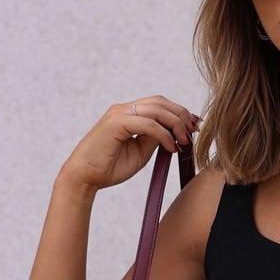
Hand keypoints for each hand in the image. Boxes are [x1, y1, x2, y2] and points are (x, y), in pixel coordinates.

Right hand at [61, 94, 201, 195]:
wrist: (84, 177)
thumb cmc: (109, 167)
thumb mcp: (141, 153)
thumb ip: (155, 139)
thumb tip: (172, 132)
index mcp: (129, 114)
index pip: (159, 105)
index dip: (180, 113)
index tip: (195, 127)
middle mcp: (124, 109)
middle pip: (160, 102)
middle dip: (182, 115)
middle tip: (193, 132)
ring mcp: (119, 114)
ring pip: (156, 109)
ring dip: (175, 123)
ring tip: (184, 140)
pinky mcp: (115, 123)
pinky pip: (147, 123)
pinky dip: (163, 134)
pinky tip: (170, 147)